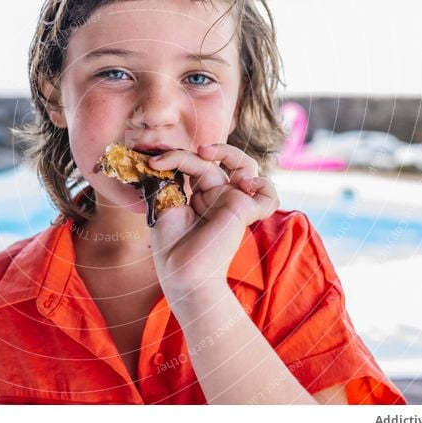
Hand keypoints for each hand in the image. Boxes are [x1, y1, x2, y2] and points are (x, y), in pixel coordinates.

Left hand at [147, 143, 278, 301]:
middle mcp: (220, 198)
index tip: (153, 162)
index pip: (198, 166)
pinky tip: (243, 185)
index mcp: (202, 197)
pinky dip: (263, 185)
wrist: (182, 273)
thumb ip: (171, 182)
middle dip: (212, 148)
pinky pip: (268, 195)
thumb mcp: (166, 207)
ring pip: (246, 167)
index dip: (177, 158)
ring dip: (231, 153)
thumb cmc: (172, 249)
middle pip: (224, 161)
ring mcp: (233, 204)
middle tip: (198, 149)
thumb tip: (164, 160)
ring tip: (207, 153)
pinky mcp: (243, 212)